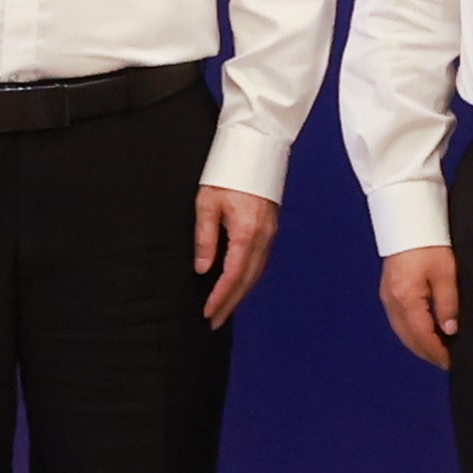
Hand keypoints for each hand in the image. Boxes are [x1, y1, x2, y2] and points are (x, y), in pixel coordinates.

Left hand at [191, 185, 276, 326]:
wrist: (256, 150)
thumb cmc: (227, 173)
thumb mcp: (206, 204)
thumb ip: (204, 238)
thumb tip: (202, 268)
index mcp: (247, 232)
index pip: (232, 275)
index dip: (220, 297)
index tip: (207, 312)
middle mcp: (263, 237)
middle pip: (248, 280)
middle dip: (231, 303)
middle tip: (214, 322)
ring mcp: (270, 234)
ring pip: (256, 273)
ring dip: (240, 294)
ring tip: (224, 309)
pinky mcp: (270, 230)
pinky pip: (261, 262)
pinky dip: (249, 279)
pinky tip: (238, 285)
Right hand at [378, 247, 463, 370]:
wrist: (409, 223)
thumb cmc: (430, 244)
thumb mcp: (447, 274)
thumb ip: (448, 304)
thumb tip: (450, 331)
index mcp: (406, 299)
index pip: (422, 336)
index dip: (437, 352)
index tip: (452, 363)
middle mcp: (391, 302)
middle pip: (409, 338)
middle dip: (428, 353)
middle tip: (447, 363)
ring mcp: (387, 297)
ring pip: (402, 332)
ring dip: (419, 344)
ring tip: (439, 352)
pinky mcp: (389, 292)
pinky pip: (399, 321)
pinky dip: (412, 332)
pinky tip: (425, 334)